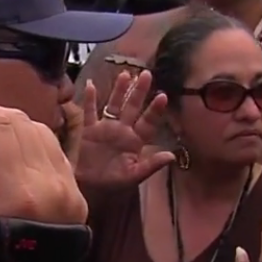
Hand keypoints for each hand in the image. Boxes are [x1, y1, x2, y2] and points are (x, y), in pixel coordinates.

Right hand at [73, 70, 174, 187]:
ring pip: (114, 105)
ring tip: (125, 74)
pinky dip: (90, 99)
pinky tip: (91, 85)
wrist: (89, 187)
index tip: (162, 96)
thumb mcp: (134, 175)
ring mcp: (106, 128)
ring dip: (119, 90)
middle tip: (146, 74)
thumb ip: (151, 165)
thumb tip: (172, 157)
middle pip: (132, 107)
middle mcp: (123, 130)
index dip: (155, 110)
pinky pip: (90, 112)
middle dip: (139, 91)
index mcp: (135, 140)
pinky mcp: (89, 130)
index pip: (148, 122)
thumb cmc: (114, 183)